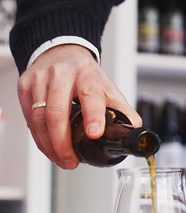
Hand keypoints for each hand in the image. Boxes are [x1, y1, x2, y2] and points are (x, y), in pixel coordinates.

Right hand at [18, 44, 140, 169]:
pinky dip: (39, 139)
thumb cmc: (83, 73)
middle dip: (63, 143)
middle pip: (57, 113)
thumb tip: (134, 128)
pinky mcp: (25, 86)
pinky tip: (48, 147)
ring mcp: (40, 79)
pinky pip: (29, 119)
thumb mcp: (105, 86)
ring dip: (49, 146)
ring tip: (61, 159)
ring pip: (39, 119)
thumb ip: (120, 108)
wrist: (60, 52)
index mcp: (87, 73)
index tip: (94, 133)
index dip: (92, 114)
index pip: (90, 93)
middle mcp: (62, 73)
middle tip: (71, 161)